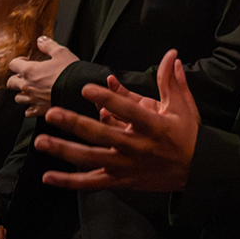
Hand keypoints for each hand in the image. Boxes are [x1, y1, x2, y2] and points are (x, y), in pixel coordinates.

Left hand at [7, 36, 78, 116]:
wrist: (79, 89)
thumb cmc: (70, 72)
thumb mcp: (61, 52)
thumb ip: (48, 45)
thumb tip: (41, 40)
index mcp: (30, 71)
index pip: (13, 65)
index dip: (18, 61)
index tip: (25, 61)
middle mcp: (27, 86)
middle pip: (11, 83)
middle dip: (16, 78)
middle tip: (25, 76)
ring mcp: (33, 99)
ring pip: (18, 98)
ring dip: (22, 93)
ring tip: (30, 90)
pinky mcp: (40, 110)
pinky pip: (28, 111)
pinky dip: (30, 107)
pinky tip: (36, 103)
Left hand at [33, 50, 199, 191]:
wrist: (198, 171)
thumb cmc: (189, 135)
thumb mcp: (183, 106)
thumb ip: (172, 81)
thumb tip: (171, 55)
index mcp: (154, 126)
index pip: (128, 110)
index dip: (108, 99)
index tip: (87, 88)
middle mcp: (138, 147)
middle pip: (102, 135)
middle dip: (75, 124)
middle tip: (52, 113)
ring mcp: (128, 166)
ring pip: (91, 159)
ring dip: (64, 150)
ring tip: (41, 141)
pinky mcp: (122, 181)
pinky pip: (92, 183)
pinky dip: (69, 182)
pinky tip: (48, 177)